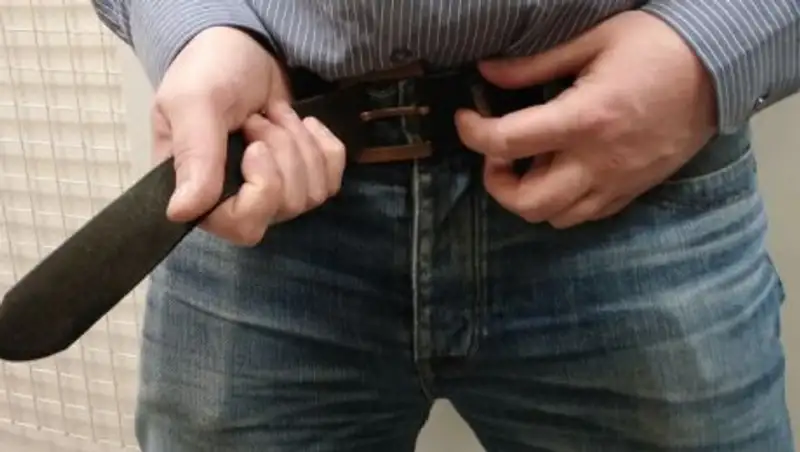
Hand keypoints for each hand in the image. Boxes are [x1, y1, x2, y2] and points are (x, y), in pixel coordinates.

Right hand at [153, 27, 344, 244]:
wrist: (242, 47)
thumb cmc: (207, 71)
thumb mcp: (193, 103)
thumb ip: (193, 155)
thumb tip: (182, 212)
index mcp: (198, 193)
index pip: (243, 225)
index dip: (263, 187)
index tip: (255, 147)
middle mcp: (235, 202)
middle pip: (285, 206)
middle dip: (283, 152)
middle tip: (258, 120)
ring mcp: (272, 193)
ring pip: (312, 194)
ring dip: (300, 145)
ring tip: (275, 116)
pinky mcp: (302, 177)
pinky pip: (332, 180)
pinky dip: (324, 146)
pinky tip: (302, 123)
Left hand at [455, 11, 717, 228]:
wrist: (721, 67)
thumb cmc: (657, 46)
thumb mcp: (593, 41)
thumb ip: (534, 64)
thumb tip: (487, 72)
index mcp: (585, 120)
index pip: (507, 143)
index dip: (473, 133)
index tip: (467, 119)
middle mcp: (599, 162)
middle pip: (526, 203)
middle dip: (497, 182)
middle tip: (499, 152)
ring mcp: (618, 183)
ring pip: (555, 218)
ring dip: (529, 196)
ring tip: (532, 161)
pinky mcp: (634, 191)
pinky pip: (586, 216)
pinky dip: (562, 202)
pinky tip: (563, 170)